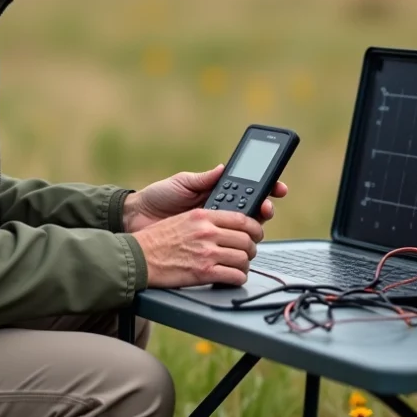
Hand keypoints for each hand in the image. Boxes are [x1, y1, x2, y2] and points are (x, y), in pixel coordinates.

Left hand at [124, 164, 287, 233]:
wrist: (138, 218)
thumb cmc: (159, 197)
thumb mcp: (182, 182)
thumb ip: (203, 178)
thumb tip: (223, 168)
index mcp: (217, 193)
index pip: (248, 190)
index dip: (267, 189)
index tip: (278, 188)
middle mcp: (220, 212)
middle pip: (252, 212)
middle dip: (265, 208)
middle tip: (266, 207)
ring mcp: (216, 230)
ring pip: (245, 231)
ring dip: (254, 227)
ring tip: (255, 223)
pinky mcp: (209, 247)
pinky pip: (228, 248)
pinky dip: (237, 246)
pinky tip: (241, 243)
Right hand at [131, 208, 265, 286]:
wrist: (138, 257)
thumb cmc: (156, 239)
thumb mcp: (183, 218)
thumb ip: (206, 218)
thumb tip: (226, 223)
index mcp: (203, 216)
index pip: (242, 219)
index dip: (255, 227)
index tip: (256, 233)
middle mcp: (207, 232)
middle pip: (247, 239)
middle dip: (251, 248)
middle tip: (247, 253)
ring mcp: (206, 252)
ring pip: (244, 258)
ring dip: (245, 265)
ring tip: (239, 267)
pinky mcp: (204, 272)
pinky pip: (234, 276)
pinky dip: (238, 279)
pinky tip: (232, 278)